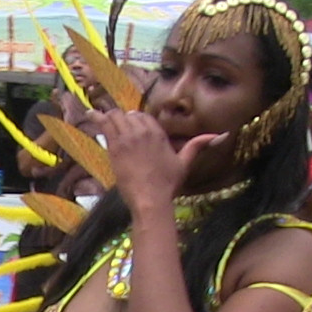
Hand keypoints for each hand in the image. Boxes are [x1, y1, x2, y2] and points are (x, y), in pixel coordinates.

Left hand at [94, 110, 224, 214]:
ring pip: (116, 117)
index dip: (136, 120)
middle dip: (123, 119)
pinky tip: (90, 114)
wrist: (150, 198)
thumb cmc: (168, 184)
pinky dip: (97, 118)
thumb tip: (222, 135)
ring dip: (110, 117)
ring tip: (100, 116)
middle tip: (118, 126)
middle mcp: (143, 131)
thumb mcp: (184, 163)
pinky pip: (105, 125)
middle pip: (129, 115)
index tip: (132, 124)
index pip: (143, 117)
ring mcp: (127, 138)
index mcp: (158, 133)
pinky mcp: (114, 147)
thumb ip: (198, 145)